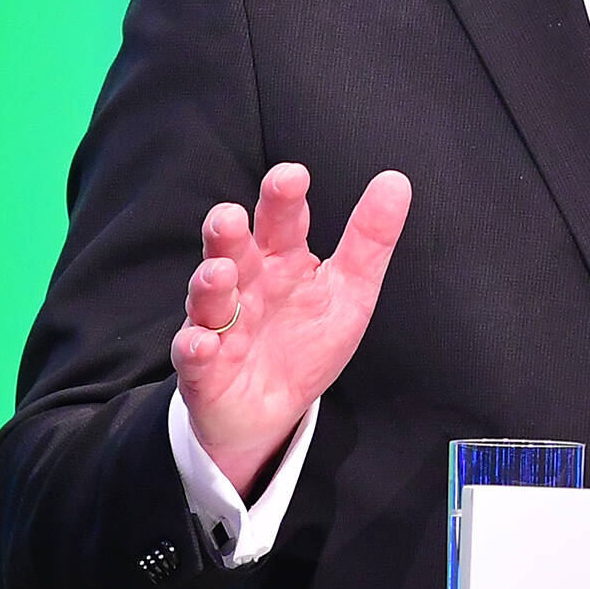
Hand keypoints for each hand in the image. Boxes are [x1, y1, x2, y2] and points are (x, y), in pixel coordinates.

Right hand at [174, 162, 411, 494]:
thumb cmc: (306, 342)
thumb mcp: (350, 292)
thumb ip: (369, 240)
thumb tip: (396, 181)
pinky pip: (193, 355)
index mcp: (280, 259)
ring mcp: (219, 324)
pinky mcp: (203, 368)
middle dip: (227, 232)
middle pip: (232, 249)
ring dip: (209, 284)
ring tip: (221, 274)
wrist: (271, 412)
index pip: (281, 221)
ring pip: (208, 297)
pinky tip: (202, 342)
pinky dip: (195, 347)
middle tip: (230, 218)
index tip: (292, 176)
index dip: (283, 198)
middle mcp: (245, 283)